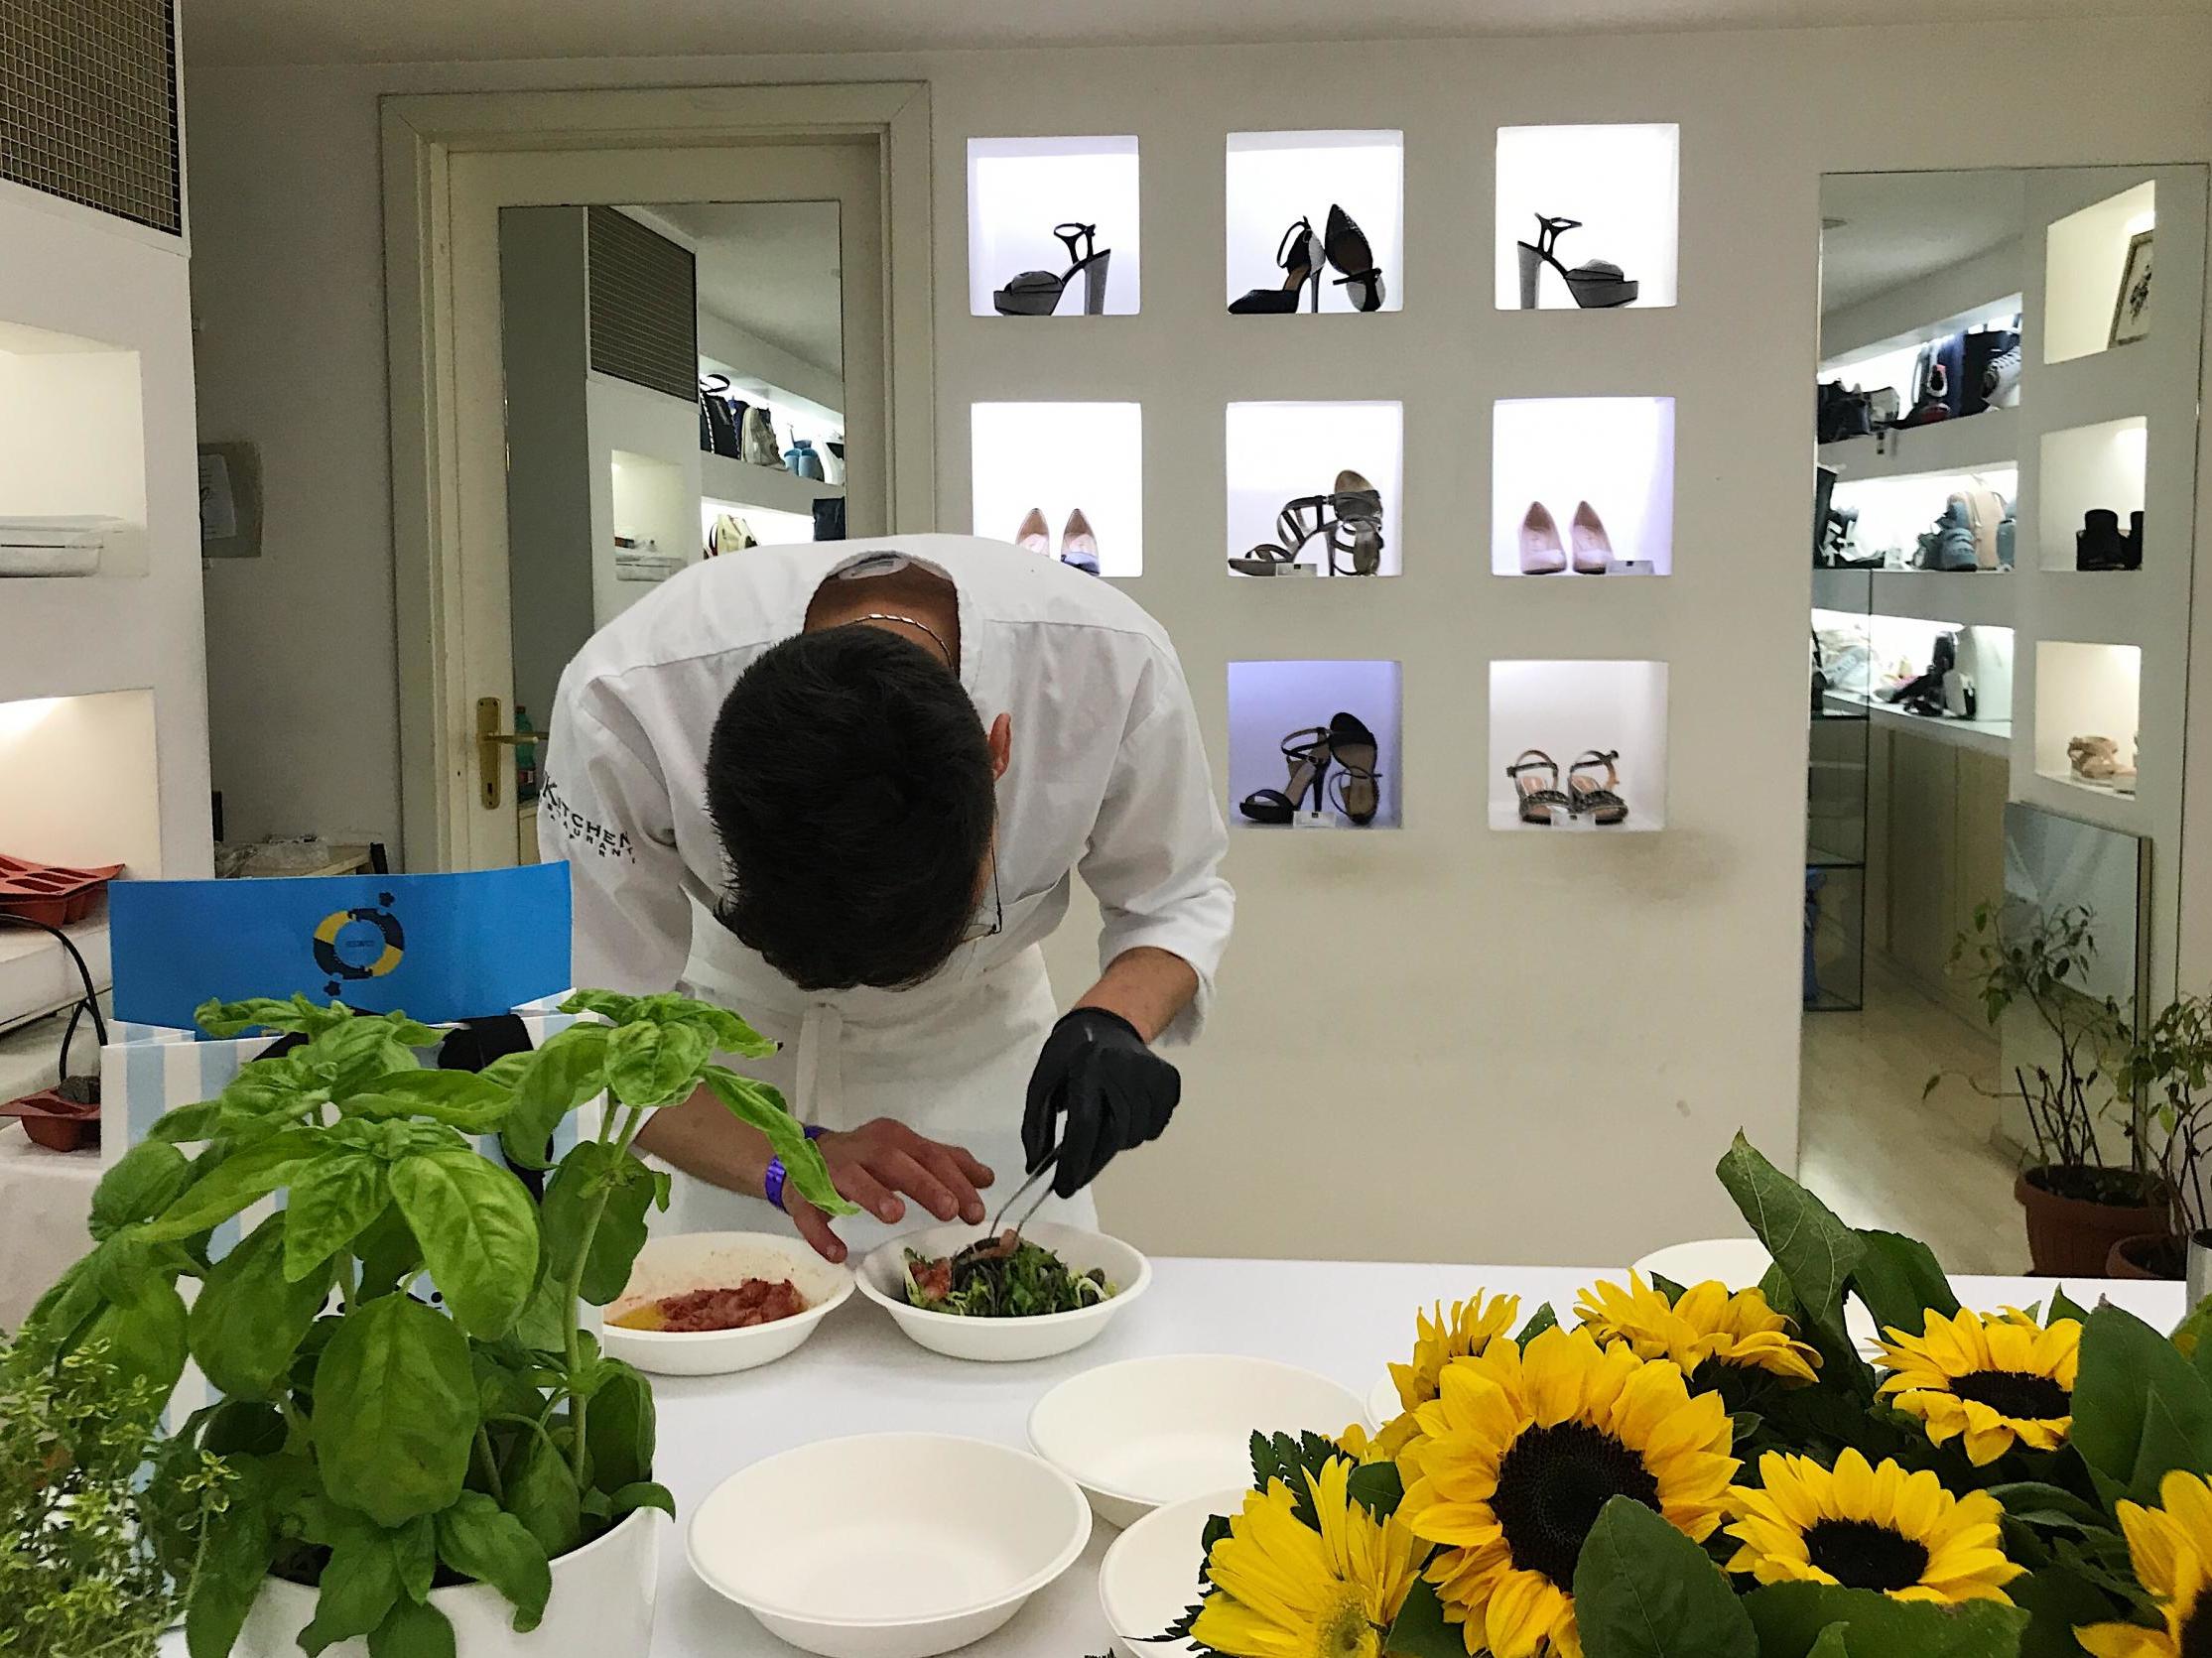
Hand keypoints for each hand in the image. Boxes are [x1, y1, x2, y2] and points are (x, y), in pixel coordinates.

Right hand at [780, 1118, 994, 1263]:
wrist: (798, 1156)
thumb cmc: (863, 1159)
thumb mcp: (906, 1154)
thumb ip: (945, 1164)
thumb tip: (987, 1178)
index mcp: (891, 1138)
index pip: (929, 1154)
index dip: (955, 1180)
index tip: (976, 1208)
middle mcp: (861, 1149)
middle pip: (893, 1160)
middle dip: (923, 1184)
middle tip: (948, 1210)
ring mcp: (827, 1170)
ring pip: (849, 1177)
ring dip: (873, 1194)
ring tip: (895, 1215)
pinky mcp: (801, 1195)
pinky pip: (809, 1212)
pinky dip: (821, 1233)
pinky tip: (838, 1253)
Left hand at [1023, 1009, 1179, 1198]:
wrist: (1109, 1023)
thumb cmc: (1071, 1053)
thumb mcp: (1043, 1080)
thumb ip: (1036, 1123)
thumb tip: (1036, 1164)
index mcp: (1089, 1065)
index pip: (1085, 1124)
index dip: (1075, 1162)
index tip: (1065, 1187)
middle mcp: (1125, 1069)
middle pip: (1113, 1136)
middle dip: (1092, 1163)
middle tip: (1076, 1174)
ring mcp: (1152, 1075)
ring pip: (1134, 1136)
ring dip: (1114, 1144)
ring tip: (1101, 1125)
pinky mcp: (1169, 1082)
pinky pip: (1153, 1127)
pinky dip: (1136, 1132)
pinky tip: (1123, 1113)